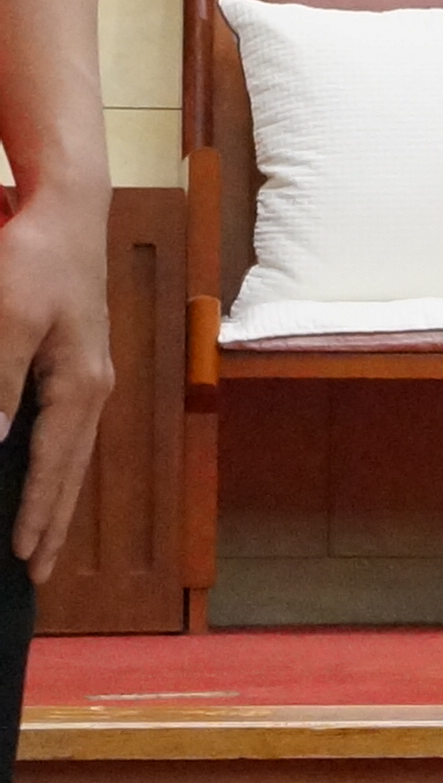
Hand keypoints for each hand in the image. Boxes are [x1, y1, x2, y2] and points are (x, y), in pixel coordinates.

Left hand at [0, 186, 112, 576]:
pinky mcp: (76, 363)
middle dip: (55, 523)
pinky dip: (55, 467)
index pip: (54, 465)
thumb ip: (0, 384)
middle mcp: (93, 387)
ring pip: (72, 455)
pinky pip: (66, 432)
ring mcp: (88, 376)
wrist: (65, 211)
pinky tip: (44, 478)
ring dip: (57, 501)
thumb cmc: (35, 260)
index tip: (21, 556)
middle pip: (73, 471)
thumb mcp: (8, 320)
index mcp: (80, 384)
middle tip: (38, 572)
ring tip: (44, 540)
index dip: (36, 512)